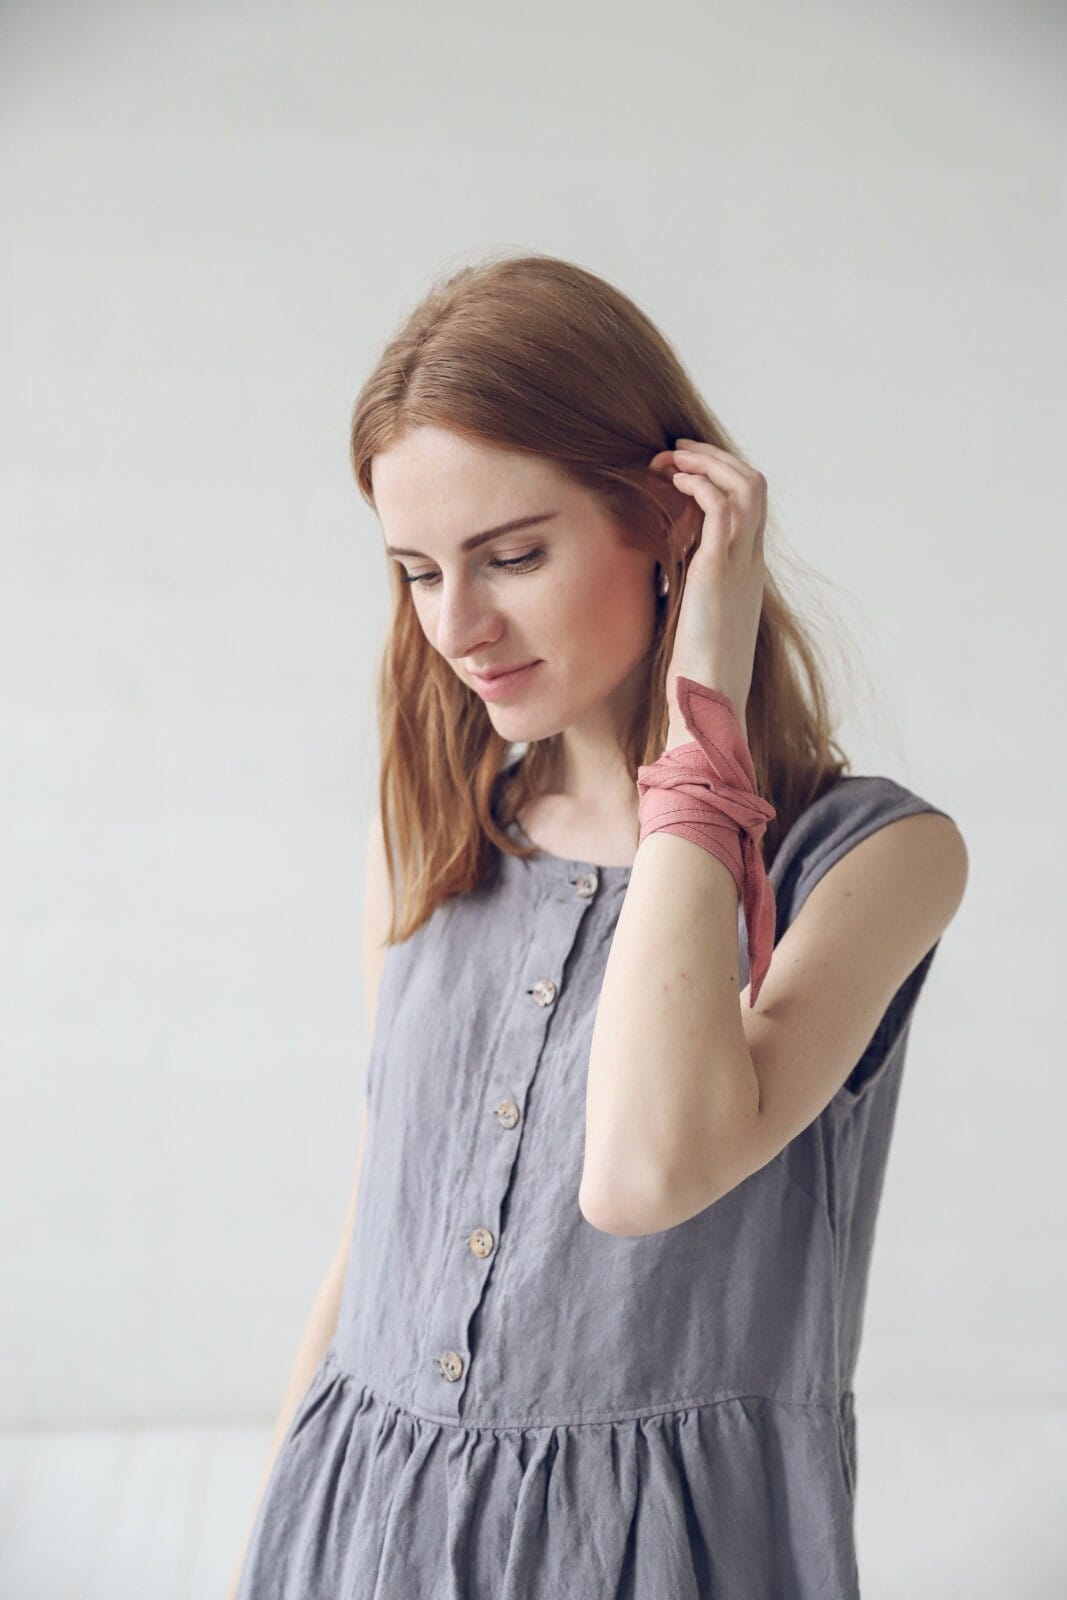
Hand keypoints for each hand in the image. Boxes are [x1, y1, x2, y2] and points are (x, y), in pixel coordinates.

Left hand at [648, 437, 767, 741]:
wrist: (708, 704)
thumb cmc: (694, 676)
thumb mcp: (692, 625)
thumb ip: (687, 595)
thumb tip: (663, 579)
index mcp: (746, 576)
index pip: (747, 509)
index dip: (718, 481)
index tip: (682, 474)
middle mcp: (750, 564)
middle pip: (752, 487)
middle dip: (715, 460)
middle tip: (676, 453)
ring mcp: (741, 564)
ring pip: (745, 486)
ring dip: (706, 463)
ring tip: (669, 458)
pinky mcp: (720, 569)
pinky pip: (722, 506)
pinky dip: (700, 483)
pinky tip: (672, 481)